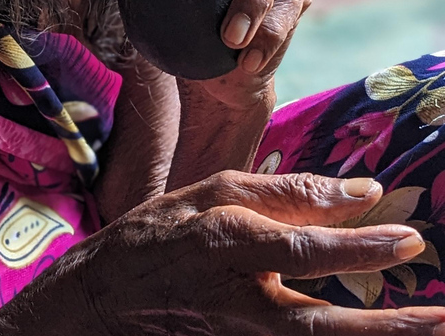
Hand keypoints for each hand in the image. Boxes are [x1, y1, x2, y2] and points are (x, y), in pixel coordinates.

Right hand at [0, 172, 444, 335]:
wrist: (104, 297)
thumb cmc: (157, 234)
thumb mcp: (211, 193)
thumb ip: (284, 192)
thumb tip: (358, 193)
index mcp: (228, 245)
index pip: (307, 248)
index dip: (362, 246)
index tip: (410, 238)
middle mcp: (237, 298)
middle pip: (323, 322)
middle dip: (391, 326)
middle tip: (443, 319)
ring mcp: (236, 331)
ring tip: (425, 326)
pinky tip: (365, 328)